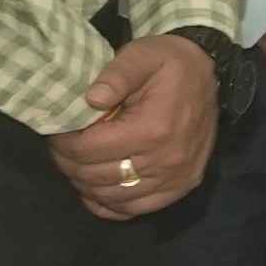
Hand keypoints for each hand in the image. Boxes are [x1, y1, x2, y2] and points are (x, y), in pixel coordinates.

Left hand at [50, 36, 220, 218]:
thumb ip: (115, 75)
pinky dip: (112, 204)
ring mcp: (177, 177)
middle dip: (69, 163)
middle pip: (96, 177)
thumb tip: (89, 100)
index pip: (89, 150)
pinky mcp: (183, 186)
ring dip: (87, 184)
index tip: (57, 132)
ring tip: (79, 163)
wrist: (209, 71)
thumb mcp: (141, 56)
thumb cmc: (169, 63)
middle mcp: (167, 160)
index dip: (63, 144)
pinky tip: (99, 188)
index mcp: (153, 129)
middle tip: (62, 147)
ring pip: (113, 197)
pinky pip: (137, 209)